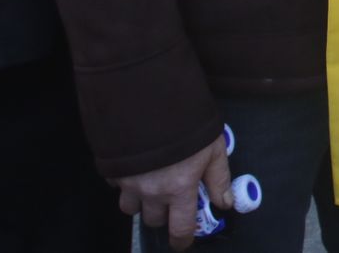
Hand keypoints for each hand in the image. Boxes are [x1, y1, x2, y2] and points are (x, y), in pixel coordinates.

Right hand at [113, 133, 229, 250]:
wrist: (150, 100)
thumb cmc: (187, 124)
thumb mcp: (213, 149)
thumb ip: (219, 179)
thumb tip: (225, 203)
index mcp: (179, 189)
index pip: (179, 228)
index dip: (182, 240)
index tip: (183, 242)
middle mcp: (151, 191)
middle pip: (153, 220)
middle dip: (163, 215)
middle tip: (171, 199)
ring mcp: (129, 182)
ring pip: (130, 208)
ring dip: (141, 202)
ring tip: (152, 185)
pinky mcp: (113, 170)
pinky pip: (117, 186)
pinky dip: (127, 182)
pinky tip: (138, 167)